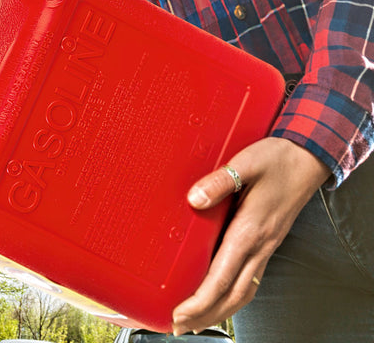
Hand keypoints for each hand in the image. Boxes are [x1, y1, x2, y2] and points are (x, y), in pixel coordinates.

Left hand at [171, 137, 330, 333]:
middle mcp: (259, 245)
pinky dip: (232, 296)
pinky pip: (250, 280)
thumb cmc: (275, 159)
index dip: (199, 301)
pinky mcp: (268, 243)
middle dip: (205, 315)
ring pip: (243, 292)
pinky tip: (221, 296)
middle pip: (232, 295)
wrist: (307, 159)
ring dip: (219, 310)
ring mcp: (266, 247)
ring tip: (195, 320)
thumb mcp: (245, 163)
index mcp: (250, 230)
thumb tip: (194, 199)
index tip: (179, 314)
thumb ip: (219, 181)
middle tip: (179, 326)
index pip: (221, 278)